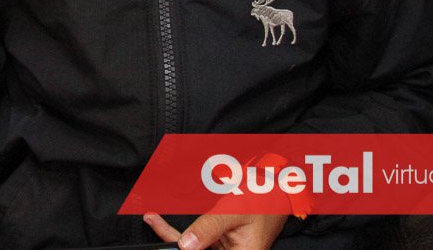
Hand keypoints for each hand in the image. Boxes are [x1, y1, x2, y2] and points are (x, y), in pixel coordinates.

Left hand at [145, 211, 286, 249]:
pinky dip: (184, 234)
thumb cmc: (264, 198)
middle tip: (154, 222)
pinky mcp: (223, 246)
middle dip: (173, 239)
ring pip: (196, 248)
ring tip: (155, 220)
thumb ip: (210, 227)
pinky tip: (164, 223)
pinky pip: (200, 242)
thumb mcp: (234, 210)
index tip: (169, 245)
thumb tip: (185, 245)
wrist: (278, 190)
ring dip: (173, 236)